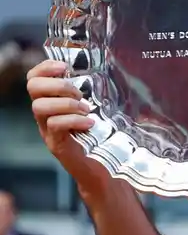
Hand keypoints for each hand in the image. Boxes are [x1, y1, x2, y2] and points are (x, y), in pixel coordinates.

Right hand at [26, 60, 113, 195]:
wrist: (100, 168)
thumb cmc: (99, 136)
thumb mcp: (92, 110)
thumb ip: (89, 93)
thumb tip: (107, 69)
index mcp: (51, 101)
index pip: (34, 78)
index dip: (45, 68)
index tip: (65, 67)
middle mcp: (44, 113)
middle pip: (33, 88)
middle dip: (56, 84)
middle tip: (78, 94)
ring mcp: (47, 129)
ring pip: (40, 107)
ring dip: (65, 103)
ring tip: (85, 109)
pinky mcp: (56, 143)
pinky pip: (54, 125)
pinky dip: (73, 120)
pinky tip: (89, 123)